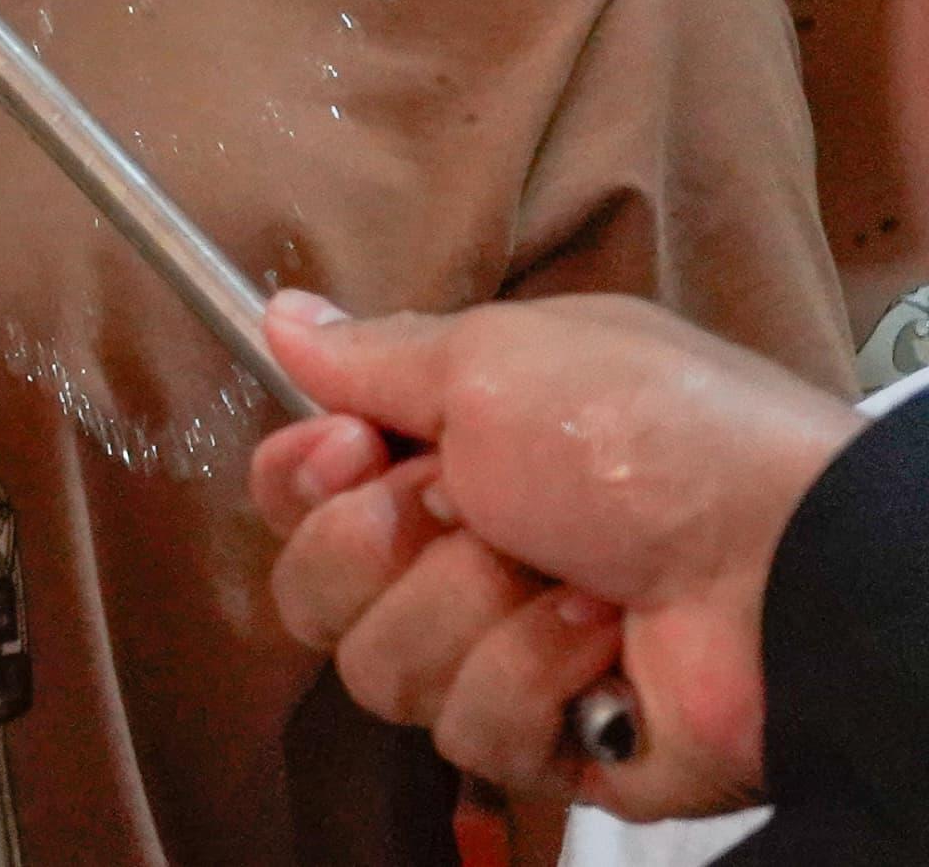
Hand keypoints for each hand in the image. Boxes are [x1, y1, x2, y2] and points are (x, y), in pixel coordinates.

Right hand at [249, 290, 854, 816]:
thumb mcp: (493, 362)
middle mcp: (460, 552)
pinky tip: (605, 649)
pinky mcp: (547, 739)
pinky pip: (470, 731)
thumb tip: (280, 317)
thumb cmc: (644, 439)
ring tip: (574, 581)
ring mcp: (499, 651)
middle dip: (381, 551)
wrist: (777, 566)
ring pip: (382, 667)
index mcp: (447, 453)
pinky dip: (536, 678)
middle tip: (472, 514)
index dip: (302, 479)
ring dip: (474, 613)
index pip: (297, 492)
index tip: (354, 449)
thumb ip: (371, 356)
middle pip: (313, 588)